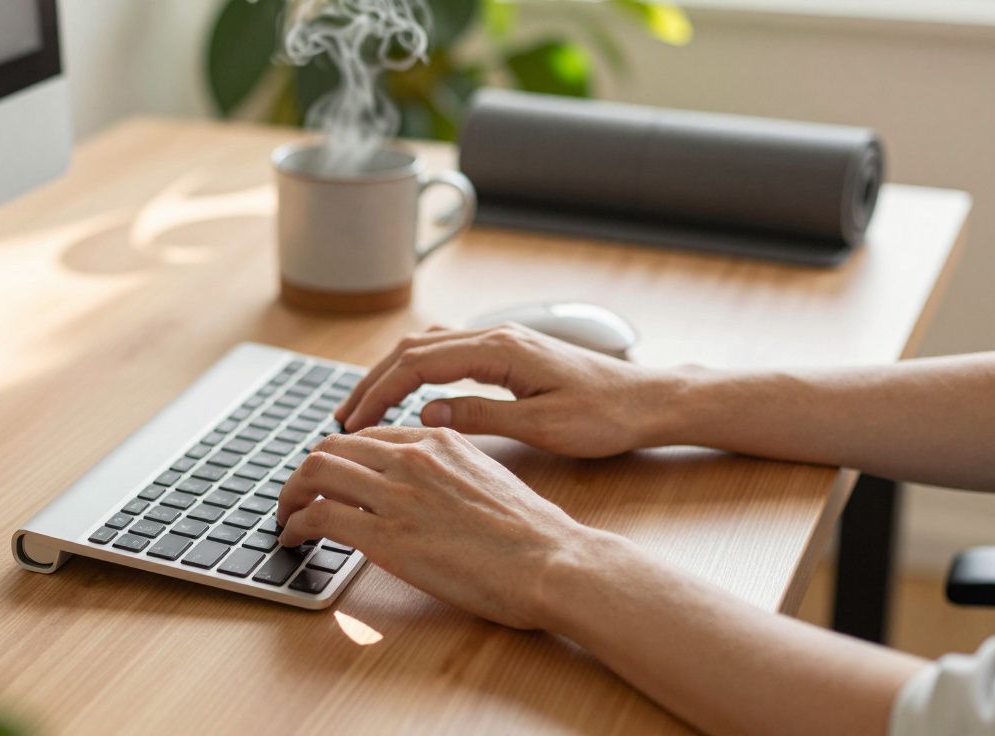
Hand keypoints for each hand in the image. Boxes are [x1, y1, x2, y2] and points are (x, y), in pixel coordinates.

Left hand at [276, 426, 582, 628]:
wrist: (550, 561)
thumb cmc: (532, 534)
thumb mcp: (487, 478)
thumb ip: (448, 472)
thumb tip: (426, 491)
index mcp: (439, 440)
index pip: (368, 437)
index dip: (340, 457)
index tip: (329, 478)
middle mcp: (413, 457)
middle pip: (331, 448)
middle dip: (304, 473)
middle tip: (296, 497)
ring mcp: (398, 494)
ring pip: (315, 473)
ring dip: (290, 495)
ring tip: (286, 517)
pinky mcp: (387, 535)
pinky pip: (319, 516)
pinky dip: (296, 524)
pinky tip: (295, 538)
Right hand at [336, 324, 677, 457]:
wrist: (649, 401)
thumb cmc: (605, 416)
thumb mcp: (542, 427)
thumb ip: (482, 417)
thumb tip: (427, 414)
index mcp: (500, 349)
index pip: (418, 363)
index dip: (379, 391)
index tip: (353, 422)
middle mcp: (496, 335)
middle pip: (414, 348)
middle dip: (373, 381)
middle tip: (344, 418)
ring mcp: (502, 340)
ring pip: (428, 345)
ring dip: (392, 373)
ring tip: (366, 407)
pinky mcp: (510, 352)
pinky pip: (449, 352)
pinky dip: (418, 369)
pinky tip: (409, 394)